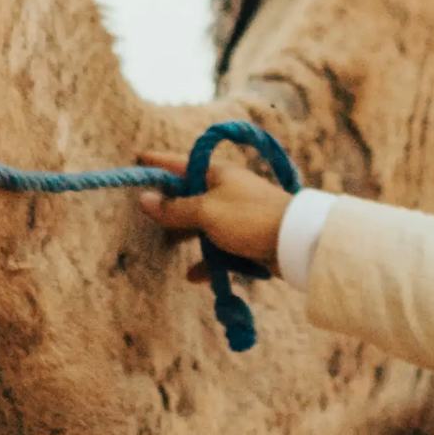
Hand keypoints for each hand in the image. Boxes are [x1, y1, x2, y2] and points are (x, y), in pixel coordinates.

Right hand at [133, 144, 294, 276]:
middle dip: (169, 205)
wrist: (295, 241)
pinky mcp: (246, 238)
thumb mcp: (206, 211)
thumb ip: (174, 208)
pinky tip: (193, 276)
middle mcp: (227, 190)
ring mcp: (237, 214)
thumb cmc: (249, 218)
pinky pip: (219, 248)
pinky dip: (207, 260)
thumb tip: (145, 198)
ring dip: (187, 235)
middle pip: (190, 195)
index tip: (138, 158)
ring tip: (166, 245)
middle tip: (145, 211)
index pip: (180, 163)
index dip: (158, 162)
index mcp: (218, 173)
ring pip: (203, 223)